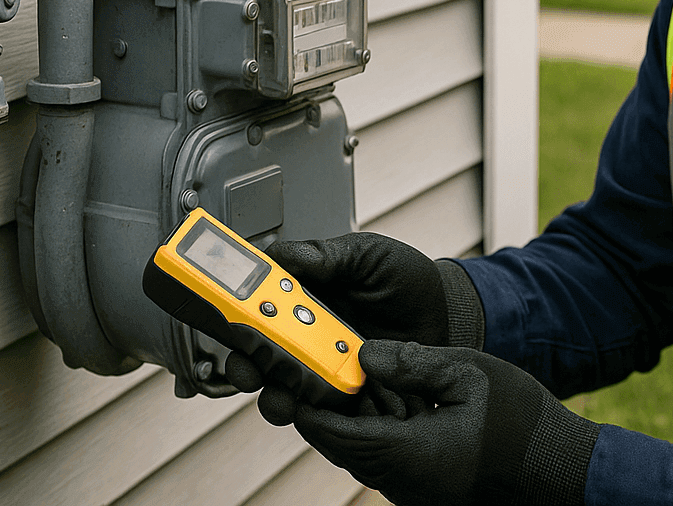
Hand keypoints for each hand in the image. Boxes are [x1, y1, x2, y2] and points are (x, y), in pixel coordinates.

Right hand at [224, 231, 483, 423]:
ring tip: (284, 397)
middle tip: (248, 368)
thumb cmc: (408, 281)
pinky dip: (315, 416)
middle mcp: (305, 335)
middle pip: (257, 355)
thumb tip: (284, 255)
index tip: (224, 317)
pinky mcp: (345, 396)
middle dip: (244, 365)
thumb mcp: (370, 255)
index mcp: (303, 296)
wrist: (448, 316)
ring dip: (275, 396)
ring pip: (282, 390)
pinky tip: (323, 411)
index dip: (233, 313)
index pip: (256, 306)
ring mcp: (323, 368)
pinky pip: (320, 412)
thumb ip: (329, 255)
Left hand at [287, 341, 598, 505]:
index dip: (307, 399)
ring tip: (350, 376)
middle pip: (339, 443)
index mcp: (404, 452)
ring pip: (360, 452)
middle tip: (314, 364)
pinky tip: (390, 402)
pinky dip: (376, 430)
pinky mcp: (425, 490)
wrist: (562, 471)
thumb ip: (412, 363)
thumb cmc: (522, 423)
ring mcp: (412, 490)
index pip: (331, 430)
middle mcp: (399, 480)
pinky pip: (385, 460)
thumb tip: (364, 354)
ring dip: (351, 418)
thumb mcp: (469, 373)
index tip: (293, 367)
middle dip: (324, 405)